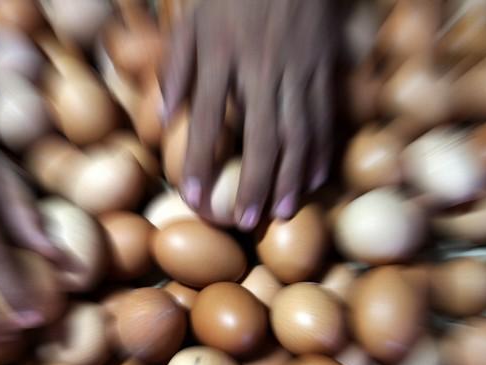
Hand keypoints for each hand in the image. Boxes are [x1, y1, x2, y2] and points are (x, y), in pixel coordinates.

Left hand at [163, 0, 338, 229]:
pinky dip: (321, 151)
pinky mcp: (324, 67)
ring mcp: (299, 69)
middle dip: (254, 183)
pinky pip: (325, 117)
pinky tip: (314, 179)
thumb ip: (175, 68)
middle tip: (246, 222)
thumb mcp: (192, 22)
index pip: (208, 118)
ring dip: (291, 177)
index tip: (194, 199)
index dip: (200, 162)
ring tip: (282, 213)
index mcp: (222, 54)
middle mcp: (263, 67)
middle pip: (262, 136)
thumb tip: (160, 121)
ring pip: (299, 132)